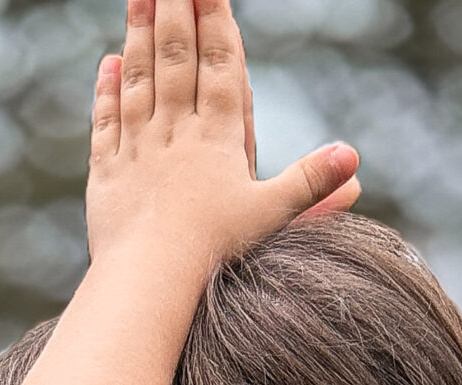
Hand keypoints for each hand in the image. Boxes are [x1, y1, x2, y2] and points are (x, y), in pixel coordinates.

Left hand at [87, 0, 359, 277]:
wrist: (151, 281)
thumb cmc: (215, 254)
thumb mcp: (272, 217)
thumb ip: (311, 185)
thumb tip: (354, 162)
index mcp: (217, 138)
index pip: (218, 65)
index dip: (214, 21)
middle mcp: (175, 133)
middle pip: (174, 59)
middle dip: (173, 10)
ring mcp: (138, 150)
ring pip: (139, 80)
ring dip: (137, 34)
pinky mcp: (108, 175)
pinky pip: (107, 124)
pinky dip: (107, 92)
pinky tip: (108, 64)